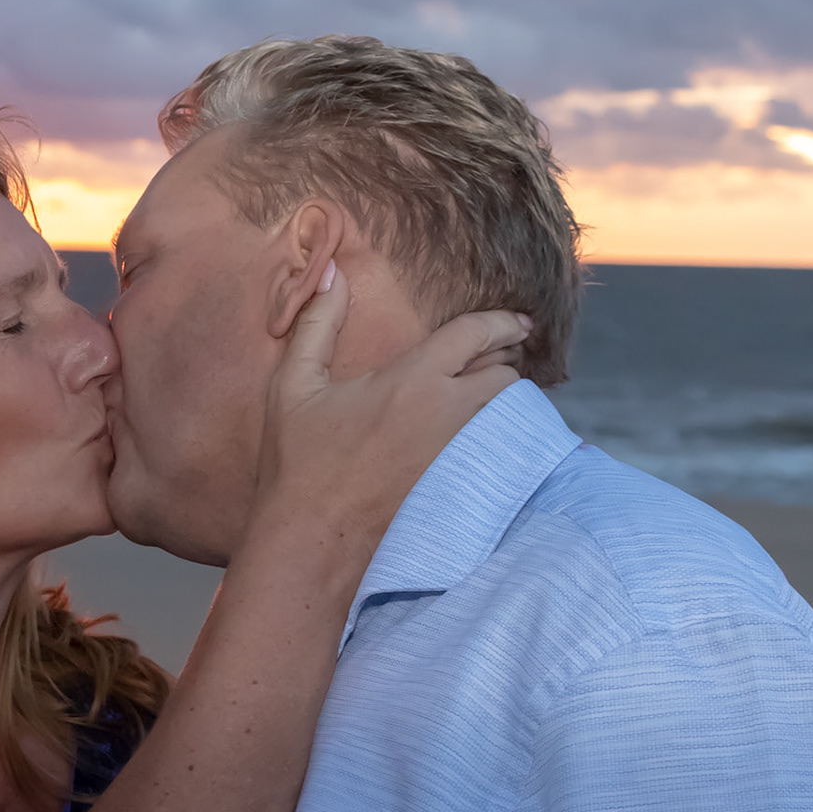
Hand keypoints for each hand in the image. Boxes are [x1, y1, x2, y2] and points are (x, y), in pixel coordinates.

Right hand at [246, 262, 529, 552]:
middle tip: (506, 353)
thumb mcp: (294, 384)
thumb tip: (332, 271)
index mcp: (413, 379)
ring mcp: (461, 454)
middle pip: (506, 372)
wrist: (313, 539)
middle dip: (507, 358)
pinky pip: (503, 449)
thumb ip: (317, 323)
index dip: (502, 321)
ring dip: (508, 397)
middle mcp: (449, 413)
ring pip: (510, 412)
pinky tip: (487, 435)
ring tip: (497, 391)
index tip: (518, 319)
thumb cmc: (298, 462)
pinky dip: (503, 434)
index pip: (477, 333)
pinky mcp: (464, 487)